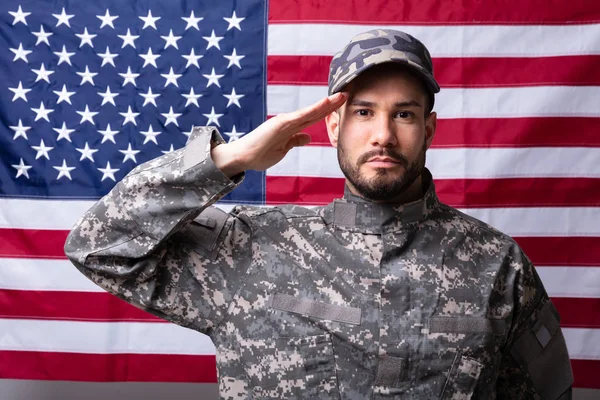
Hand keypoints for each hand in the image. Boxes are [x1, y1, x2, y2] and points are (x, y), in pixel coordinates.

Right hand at [212, 92, 346, 176]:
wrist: (242, 157)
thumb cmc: (259, 154)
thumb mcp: (283, 149)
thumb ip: (295, 141)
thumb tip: (308, 137)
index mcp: (290, 128)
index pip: (313, 118)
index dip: (327, 111)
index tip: (341, 104)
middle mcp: (289, 121)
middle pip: (315, 112)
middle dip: (331, 104)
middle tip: (347, 94)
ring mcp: (285, 121)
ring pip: (311, 111)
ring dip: (326, 104)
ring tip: (341, 96)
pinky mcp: (280, 124)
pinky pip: (301, 116)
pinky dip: (313, 109)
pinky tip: (325, 103)